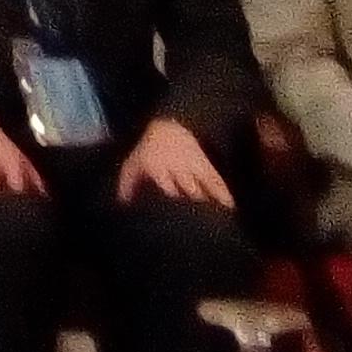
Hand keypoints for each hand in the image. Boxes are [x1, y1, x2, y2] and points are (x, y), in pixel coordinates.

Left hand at [115, 116, 232, 207]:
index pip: (165, 186)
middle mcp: (177, 166)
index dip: (171, 199)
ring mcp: (192, 165)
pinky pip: (215, 179)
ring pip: (203, 183)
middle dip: (192, 203)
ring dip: (210, 200)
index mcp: (157, 167)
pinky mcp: (204, 164)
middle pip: (187, 187)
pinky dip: (222, 192)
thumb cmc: (147, 152)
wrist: (168, 129)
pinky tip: (229, 206)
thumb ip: (127, 184)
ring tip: (217, 218)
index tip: (175, 215)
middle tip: (198, 222)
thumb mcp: (133, 164)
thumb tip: (122, 204)